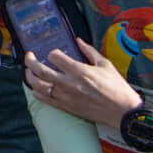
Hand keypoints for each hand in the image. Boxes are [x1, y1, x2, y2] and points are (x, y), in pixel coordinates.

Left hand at [23, 43, 143, 125]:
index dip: (52, 53)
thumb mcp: (106, 65)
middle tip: (29, 57)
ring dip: (29, 77)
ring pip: (38, 85)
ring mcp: (65, 96)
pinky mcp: (66, 107)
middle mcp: (69, 83)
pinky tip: (36, 87)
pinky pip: (44, 99)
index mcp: (79, 71)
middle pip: (40, 70)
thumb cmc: (117, 88)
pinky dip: (36, 92)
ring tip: (29, 71)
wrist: (123, 111)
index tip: (54, 54)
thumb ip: (90, 51)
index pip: (54, 57)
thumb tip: (78, 41)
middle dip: (30, 61)